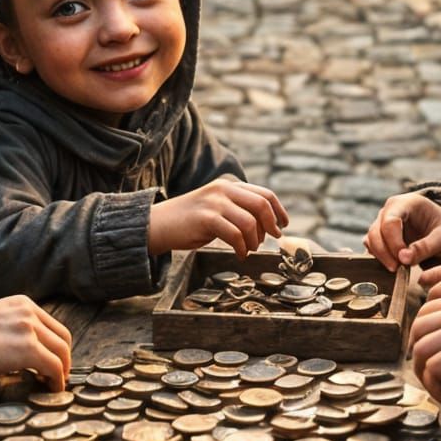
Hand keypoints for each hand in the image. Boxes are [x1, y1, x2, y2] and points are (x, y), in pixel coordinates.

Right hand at [0, 296, 72, 388]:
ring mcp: (30, 329)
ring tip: (54, 387)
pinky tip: (50, 390)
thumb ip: (10, 328)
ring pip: (62, 353)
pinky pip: (54, 367)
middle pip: (63, 338)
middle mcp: (29, 312)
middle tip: (58, 377)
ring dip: (62, 372)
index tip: (53, 363)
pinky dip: (57, 381)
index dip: (57, 347)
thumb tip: (19, 352)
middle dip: (64, 359)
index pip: (52, 325)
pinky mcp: (28, 349)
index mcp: (22, 303)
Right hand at [148, 179, 287, 258]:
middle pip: (262, 205)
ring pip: (250, 223)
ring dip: (254, 241)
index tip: (283, 225)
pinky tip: (240, 254)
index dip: (279, 210)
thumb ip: (237, 209)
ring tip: (249, 249)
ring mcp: (215, 203)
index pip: (264, 194)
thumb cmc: (189, 221)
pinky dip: (242, 248)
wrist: (157, 224)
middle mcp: (223, 190)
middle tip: (272, 239)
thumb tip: (265, 225)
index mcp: (229, 186)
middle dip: (271, 225)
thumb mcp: (216, 208)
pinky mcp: (206, 218)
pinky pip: (235, 235)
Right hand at [364, 193, 440, 269]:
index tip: (403, 259)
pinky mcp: (381, 234)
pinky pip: (372, 246)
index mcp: (406, 203)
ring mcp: (383, 221)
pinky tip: (393, 266)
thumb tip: (403, 258)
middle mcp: (390, 210)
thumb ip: (425, 247)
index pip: (390, 221)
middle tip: (397, 269)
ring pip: (370, 239)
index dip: (393, 242)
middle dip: (384, 253)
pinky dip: (379, 257)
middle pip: (376, 231)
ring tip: (398, 269)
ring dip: (381, 256)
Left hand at [409, 291, 440, 405]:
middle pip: (418, 328)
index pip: (426, 311)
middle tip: (428, 375)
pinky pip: (433, 369)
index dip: (420, 335)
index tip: (426, 355)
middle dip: (417, 355)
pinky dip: (435, 387)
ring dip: (425, 376)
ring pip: (421, 350)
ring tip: (440, 389)